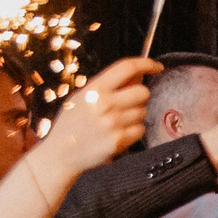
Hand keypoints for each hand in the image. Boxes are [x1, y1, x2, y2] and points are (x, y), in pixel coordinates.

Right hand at [38, 58, 157, 177]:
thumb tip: (138, 75)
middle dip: (139, 96)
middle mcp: (106, 104)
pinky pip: (140, 130)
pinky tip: (118, 133)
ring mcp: (113, 123)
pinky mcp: (119, 140)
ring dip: (135, 115)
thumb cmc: (72, 123)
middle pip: (143, 92)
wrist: (61, 153)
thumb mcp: (83, 97)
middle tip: (127, 103)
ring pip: (143, 111)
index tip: (156, 66)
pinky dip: (133, 131)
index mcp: (95, 89)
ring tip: (116, 122)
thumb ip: (109, 85)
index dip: (146, 64)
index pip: (127, 67)